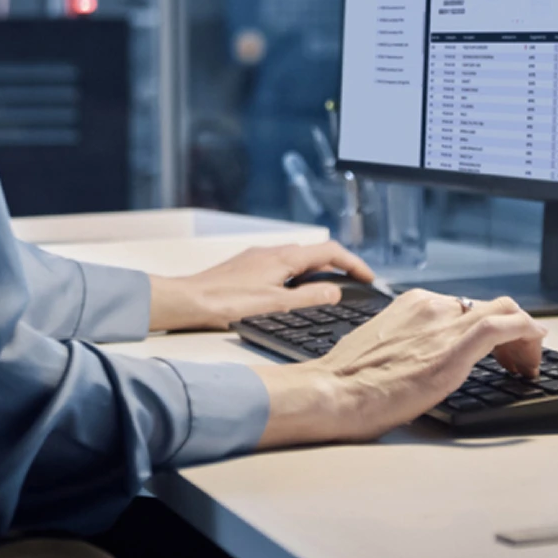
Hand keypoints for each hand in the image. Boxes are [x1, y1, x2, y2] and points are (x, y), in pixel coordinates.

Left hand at [148, 241, 375, 331]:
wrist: (189, 301)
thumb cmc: (227, 303)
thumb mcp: (277, 305)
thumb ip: (310, 298)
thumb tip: (336, 291)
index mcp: (284, 258)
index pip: (330, 252)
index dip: (353, 263)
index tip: (368, 277)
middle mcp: (272, 252)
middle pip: (315, 253)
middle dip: (338, 266)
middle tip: (354, 284)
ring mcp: (258, 258)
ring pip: (297, 259)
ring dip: (317, 271)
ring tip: (329, 292)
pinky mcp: (247, 267)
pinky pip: (281, 265)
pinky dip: (298, 275)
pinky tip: (293, 294)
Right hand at [253, 290, 545, 447]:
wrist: (333, 392)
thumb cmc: (348, 381)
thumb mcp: (382, 347)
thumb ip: (408, 343)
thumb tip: (422, 358)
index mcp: (413, 304)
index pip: (466, 306)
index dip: (489, 327)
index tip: (497, 350)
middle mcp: (431, 305)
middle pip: (490, 306)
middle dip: (512, 331)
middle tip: (516, 362)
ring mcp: (444, 324)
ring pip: (504, 312)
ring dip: (523, 336)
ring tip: (526, 366)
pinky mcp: (454, 348)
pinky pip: (505, 326)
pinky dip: (527, 332)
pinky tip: (536, 346)